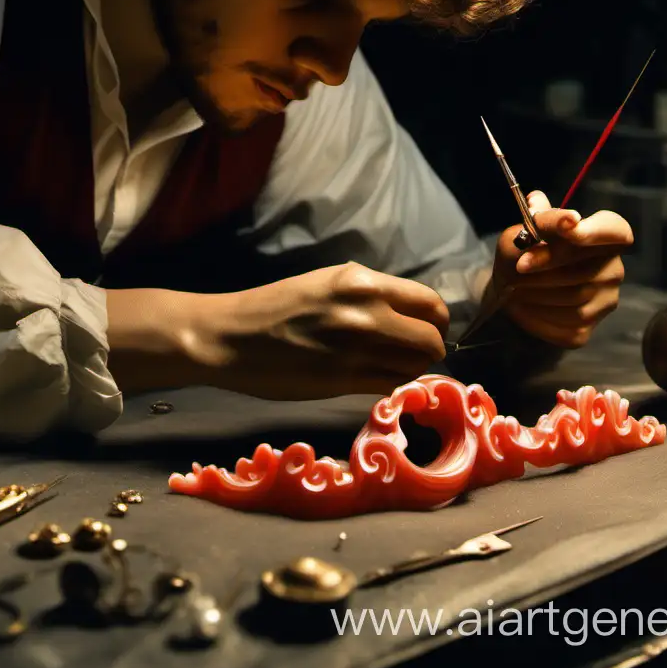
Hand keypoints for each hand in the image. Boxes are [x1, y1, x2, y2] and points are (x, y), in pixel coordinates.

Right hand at [199, 262, 448, 399]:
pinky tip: (374, 379)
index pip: (430, 304)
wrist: (231, 337)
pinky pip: (391, 385)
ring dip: (410, 369)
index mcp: (363, 282)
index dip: (435, 321)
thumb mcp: (327, 283)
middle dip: (428, 349)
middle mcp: (367, 312)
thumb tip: (408, 314)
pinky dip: (391, 385)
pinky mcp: (344, 380)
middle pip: (431, 340)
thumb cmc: (276, 307)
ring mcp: (357, 349)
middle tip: (410, 354)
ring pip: (415, 367)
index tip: (425, 328)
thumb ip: (370, 295)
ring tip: (390, 367)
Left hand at [492, 191, 631, 347]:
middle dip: (547, 266)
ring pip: (574, 297)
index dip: (593, 231)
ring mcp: (605, 301)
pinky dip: (537, 314)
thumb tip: (537, 201)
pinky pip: (565, 322)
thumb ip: (535, 218)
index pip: (615, 230)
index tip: (567, 229)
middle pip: (585, 267)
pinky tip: (520, 306)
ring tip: (513, 287)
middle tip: (517, 267)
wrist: (510, 291)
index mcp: (604, 236)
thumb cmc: (523, 254)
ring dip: (538, 291)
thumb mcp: (523, 231)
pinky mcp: (587, 328)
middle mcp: (613, 268)